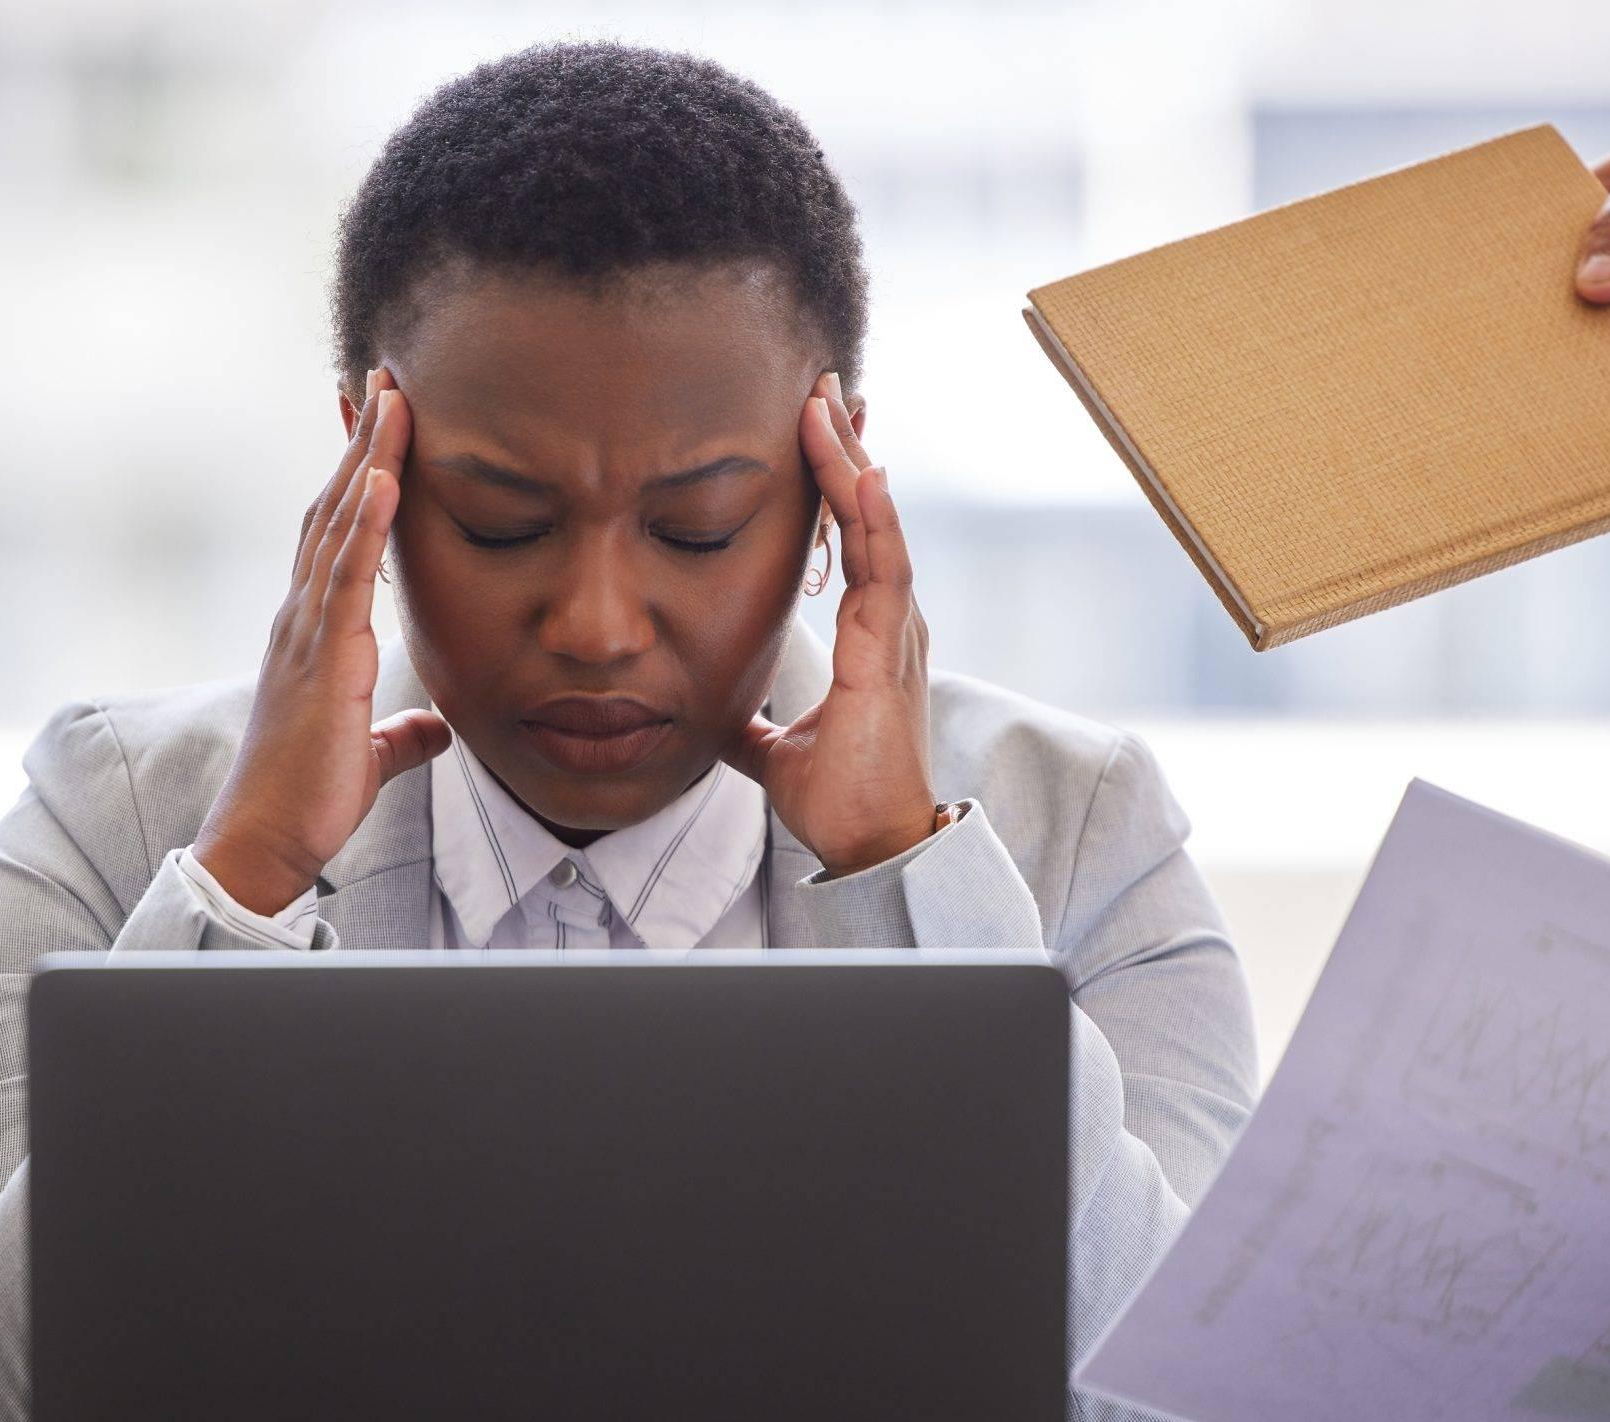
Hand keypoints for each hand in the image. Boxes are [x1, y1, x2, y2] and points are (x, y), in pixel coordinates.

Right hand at [193, 370, 450, 914]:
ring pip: (336, 524)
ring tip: (392, 397)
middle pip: (332, 508)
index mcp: (313, 633)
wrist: (267, 841)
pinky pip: (346, 576)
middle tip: (385, 378)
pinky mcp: (323, 657)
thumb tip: (433, 728)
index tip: (381, 425)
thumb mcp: (369, 756)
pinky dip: (365, 522)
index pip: (336, 536)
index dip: (358, 477)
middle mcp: (302, 618)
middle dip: (360, 442)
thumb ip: (400, 733)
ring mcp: (307, 632)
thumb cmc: (307, 800)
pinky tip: (384, 476)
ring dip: (366, 458)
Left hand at [724, 373, 934, 877]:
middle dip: (845, 449)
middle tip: (823, 385)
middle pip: (869, 516)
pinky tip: (865, 472)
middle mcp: (889, 624)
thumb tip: (714, 714)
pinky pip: (888, 572)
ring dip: (852, 465)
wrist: (869, 847)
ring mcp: (895, 635)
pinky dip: (877, 520)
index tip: (814, 427)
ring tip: (832, 406)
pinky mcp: (889, 656)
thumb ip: (750, 723)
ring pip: (877, 528)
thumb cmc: (840, 799)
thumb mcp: (773, 749)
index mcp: (867, 637)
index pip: (851, 539)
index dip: (834, 482)